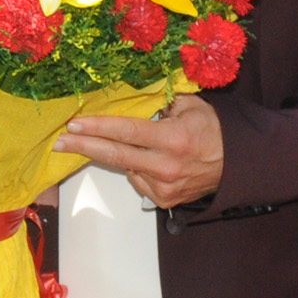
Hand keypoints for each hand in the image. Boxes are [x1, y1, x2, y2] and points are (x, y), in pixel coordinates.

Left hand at [54, 96, 224, 208]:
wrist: (237, 165)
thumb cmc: (214, 132)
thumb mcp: (191, 106)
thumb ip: (162, 102)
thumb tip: (133, 98)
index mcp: (173, 139)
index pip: (126, 132)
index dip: (97, 128)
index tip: (74, 125)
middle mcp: (166, 166)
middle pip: (114, 156)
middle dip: (83, 147)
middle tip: (59, 142)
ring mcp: (164, 187)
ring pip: (126, 168)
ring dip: (122, 156)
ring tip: (142, 146)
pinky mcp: (164, 200)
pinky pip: (139, 181)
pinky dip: (139, 169)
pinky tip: (153, 161)